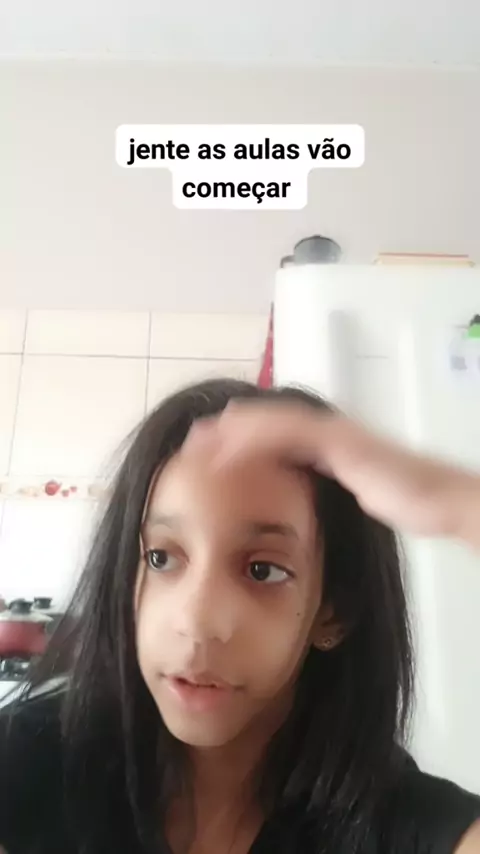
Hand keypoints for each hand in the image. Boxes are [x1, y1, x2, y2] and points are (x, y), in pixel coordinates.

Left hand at [183, 400, 479, 549]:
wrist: (440, 501)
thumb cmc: (407, 502)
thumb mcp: (357, 497)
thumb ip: (328, 493)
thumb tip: (305, 508)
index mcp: (329, 445)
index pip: (275, 436)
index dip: (240, 441)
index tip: (209, 453)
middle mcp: (328, 431)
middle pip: (266, 421)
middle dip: (226, 429)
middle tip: (190, 441)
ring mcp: (333, 431)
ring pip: (269, 420)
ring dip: (230, 430)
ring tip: (197, 442)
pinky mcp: (338, 441)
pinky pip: (286, 432)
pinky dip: (252, 437)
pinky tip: (228, 448)